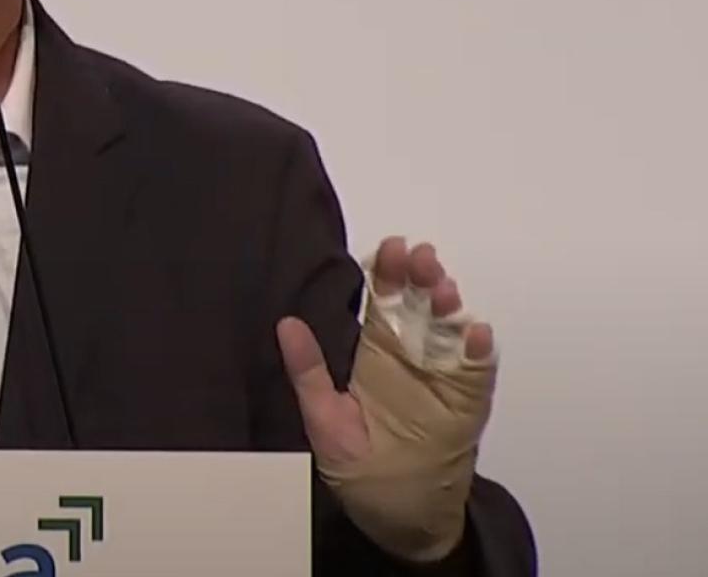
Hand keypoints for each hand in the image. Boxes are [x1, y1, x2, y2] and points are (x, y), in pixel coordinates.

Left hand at [276, 237, 497, 560]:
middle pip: (419, 306)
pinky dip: (479, 353)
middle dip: (420, 277)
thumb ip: (308, 373)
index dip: (386, 272)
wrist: (399, 518)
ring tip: (442, 287)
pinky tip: (475, 334)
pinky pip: (476, 373)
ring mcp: (442, 378)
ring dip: (448, 306)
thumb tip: (286, 323)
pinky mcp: (467, 405)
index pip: (381, 302)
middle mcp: (411, 357)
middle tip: (418, 256)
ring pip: (449, 330)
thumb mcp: (323, 419)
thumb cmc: (358, 468)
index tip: (388, 247)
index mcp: (375, 354)